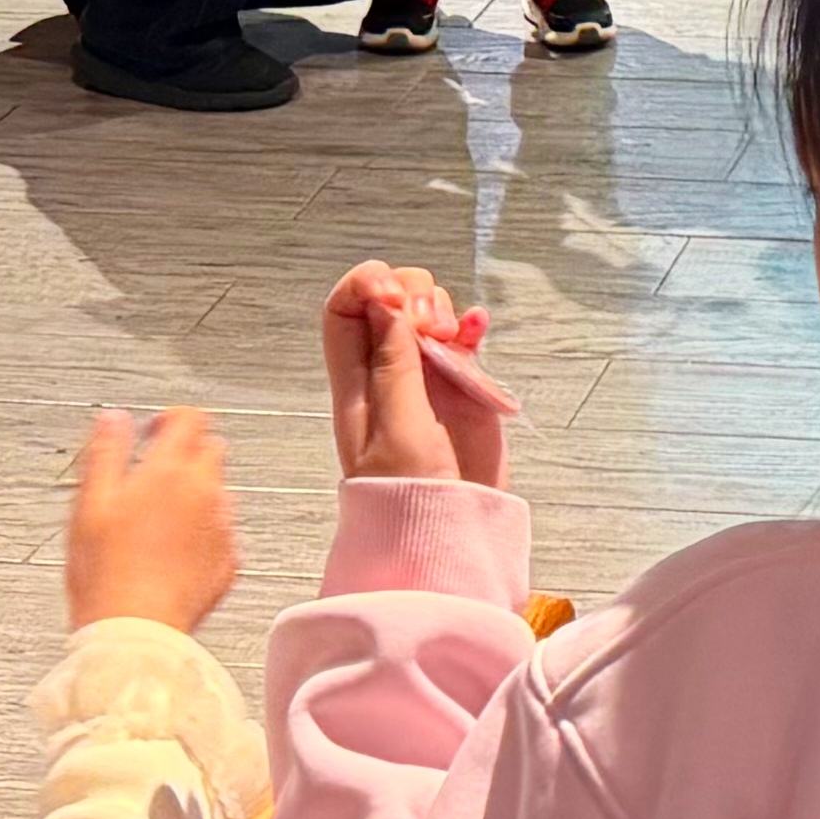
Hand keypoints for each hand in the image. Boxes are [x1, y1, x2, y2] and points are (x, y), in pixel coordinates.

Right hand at [64, 406, 240, 635]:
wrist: (133, 632)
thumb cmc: (105, 574)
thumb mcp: (90, 505)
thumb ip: (106, 452)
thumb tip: (114, 418)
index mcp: (169, 472)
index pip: (191, 419)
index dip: (171, 419)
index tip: (152, 432)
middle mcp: (205, 492)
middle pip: (210, 449)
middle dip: (185, 454)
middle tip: (152, 478)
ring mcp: (222, 527)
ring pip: (218, 492)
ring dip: (195, 495)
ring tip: (157, 525)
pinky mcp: (229, 560)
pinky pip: (222, 532)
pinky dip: (203, 533)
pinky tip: (173, 554)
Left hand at [322, 261, 509, 490]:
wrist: (450, 532)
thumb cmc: (412, 496)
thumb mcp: (398, 432)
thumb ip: (394, 368)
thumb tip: (387, 307)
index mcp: (355, 382)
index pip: (342, 310)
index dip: (364, 287)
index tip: (394, 295)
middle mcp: (387, 369)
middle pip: (388, 299)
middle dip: (412, 294)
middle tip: (432, 326)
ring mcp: (426, 374)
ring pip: (427, 311)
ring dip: (443, 308)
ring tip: (453, 339)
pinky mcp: (461, 383)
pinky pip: (464, 335)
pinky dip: (472, 322)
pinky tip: (477, 328)